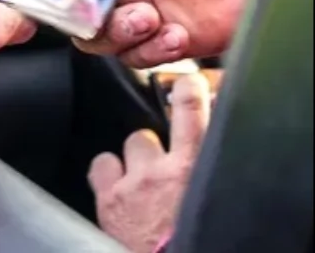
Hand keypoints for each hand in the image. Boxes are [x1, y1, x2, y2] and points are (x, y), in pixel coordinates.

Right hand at [34, 0, 275, 67]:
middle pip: (61, 3)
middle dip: (75, 13)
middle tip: (95, 10)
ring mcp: (132, 6)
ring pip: (92, 36)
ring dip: (117, 32)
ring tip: (149, 17)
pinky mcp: (156, 37)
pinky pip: (131, 57)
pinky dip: (149, 51)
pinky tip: (173, 32)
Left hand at [90, 73, 211, 252]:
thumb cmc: (200, 235)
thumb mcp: (218, 196)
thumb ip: (215, 169)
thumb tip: (216, 145)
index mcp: (196, 170)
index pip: (192, 112)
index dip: (188, 90)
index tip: (186, 81)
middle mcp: (161, 173)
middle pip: (147, 133)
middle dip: (153, 147)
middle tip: (161, 170)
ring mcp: (130, 185)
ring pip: (125, 148)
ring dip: (131, 161)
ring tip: (140, 183)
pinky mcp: (108, 200)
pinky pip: (99, 166)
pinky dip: (107, 173)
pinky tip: (115, 187)